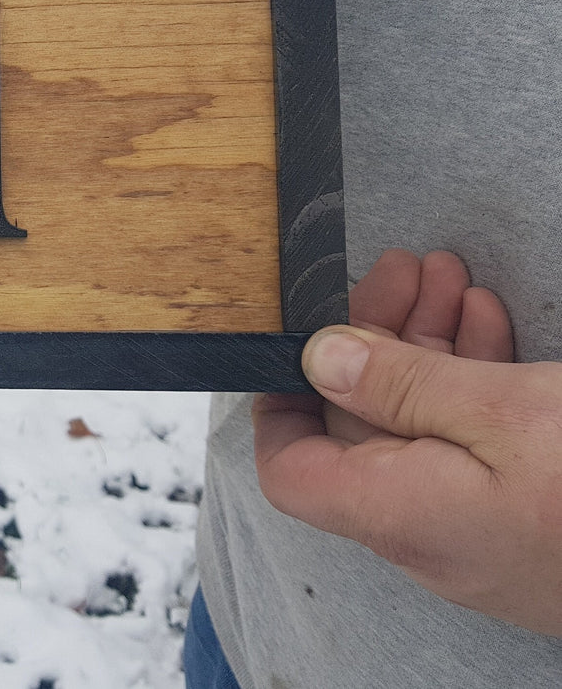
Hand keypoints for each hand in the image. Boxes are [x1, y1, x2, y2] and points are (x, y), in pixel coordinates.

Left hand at [254, 249, 561, 637]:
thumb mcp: (507, 413)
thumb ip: (404, 386)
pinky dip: (475, 383)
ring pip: (426, 429)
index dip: (277, 405)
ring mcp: (481, 532)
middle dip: (375, 338)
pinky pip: (475, 450)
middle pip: (365, 430)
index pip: (293, 471)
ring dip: (430, 347)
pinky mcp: (528, 523)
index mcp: (401, 513)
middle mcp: (430, 534)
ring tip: (446, 279)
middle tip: (399, 270)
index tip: (290, 341)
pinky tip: (490, 324)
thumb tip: (318, 360)